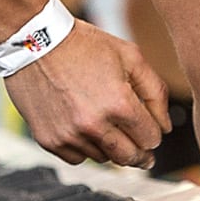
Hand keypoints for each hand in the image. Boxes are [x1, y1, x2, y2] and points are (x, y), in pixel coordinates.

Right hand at [3, 24, 168, 166]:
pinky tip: (84, 128)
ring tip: (106, 125)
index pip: (151, 139)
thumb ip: (155, 92)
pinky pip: (77, 158)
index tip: (150, 129)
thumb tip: (165, 127)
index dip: (154, 133)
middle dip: (140, 152)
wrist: (34, 41)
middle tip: (141, 148)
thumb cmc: (83, 45)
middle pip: (129, 158)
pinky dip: (85, 147)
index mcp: (119, 104)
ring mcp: (69, 135)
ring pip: (103, 159)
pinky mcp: (49, 140)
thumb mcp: (130, 56)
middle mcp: (94, 125)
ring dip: (110, 147)